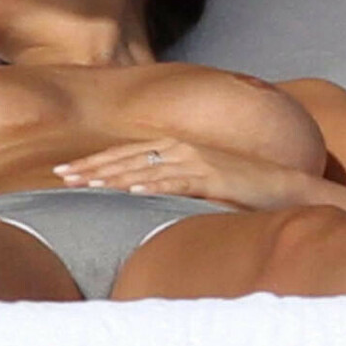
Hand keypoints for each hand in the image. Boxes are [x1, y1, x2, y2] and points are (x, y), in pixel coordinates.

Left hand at [53, 139, 305, 208]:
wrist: (285, 188)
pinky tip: (130, 191)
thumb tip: (137, 198)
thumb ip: (170, 184)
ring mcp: (197, 161)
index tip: (65, 173)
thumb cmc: (241, 189)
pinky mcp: (213, 177)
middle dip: (92, 168)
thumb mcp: (199, 182)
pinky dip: (153, 185)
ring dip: (112, 176)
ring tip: (84, 185)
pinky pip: (177, 181)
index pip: (125, 154)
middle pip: (127, 158)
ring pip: (145, 168)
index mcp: (176, 148)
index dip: (94, 163)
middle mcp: (182, 149)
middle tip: (60, 178)